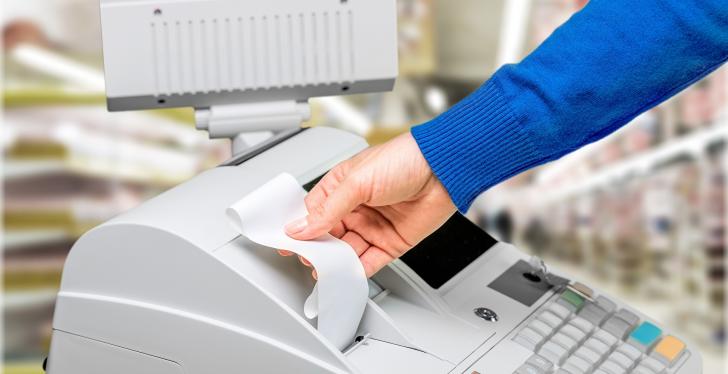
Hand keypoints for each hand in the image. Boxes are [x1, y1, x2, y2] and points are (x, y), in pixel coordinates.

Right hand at [281, 132, 455, 276]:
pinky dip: (358, 271)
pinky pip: (370, 261)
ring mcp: (373, 226)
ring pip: (347, 251)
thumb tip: (300, 227)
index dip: (302, 229)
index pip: (314, 213)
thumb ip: (328, 209)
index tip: (290, 243)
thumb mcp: (357, 181)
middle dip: (318, 249)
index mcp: (342, 186)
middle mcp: (356, 207)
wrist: (444, 170)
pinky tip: (347, 275)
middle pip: (328, 236)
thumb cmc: (405, 160)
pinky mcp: (391, 242)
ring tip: (326, 271)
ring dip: (336, 262)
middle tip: (308, 260)